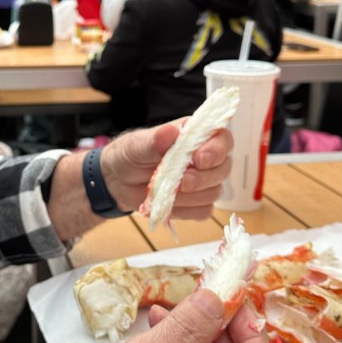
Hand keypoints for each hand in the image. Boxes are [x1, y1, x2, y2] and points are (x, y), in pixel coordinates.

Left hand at [101, 122, 232, 217]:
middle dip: (204, 178)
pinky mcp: (195, 203)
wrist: (117, 181)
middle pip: (224, 168)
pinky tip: (169, 203)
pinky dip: (186, 210)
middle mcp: (204, 157)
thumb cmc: (129, 155)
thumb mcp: (135, 145)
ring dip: (192, 196)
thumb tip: (171, 131)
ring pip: (215, 192)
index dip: (217, 149)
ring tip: (167, 191)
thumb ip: (153, 140)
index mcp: (194, 136)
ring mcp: (202, 182)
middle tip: (182, 182)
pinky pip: (203, 211)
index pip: (222, 139)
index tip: (199, 159)